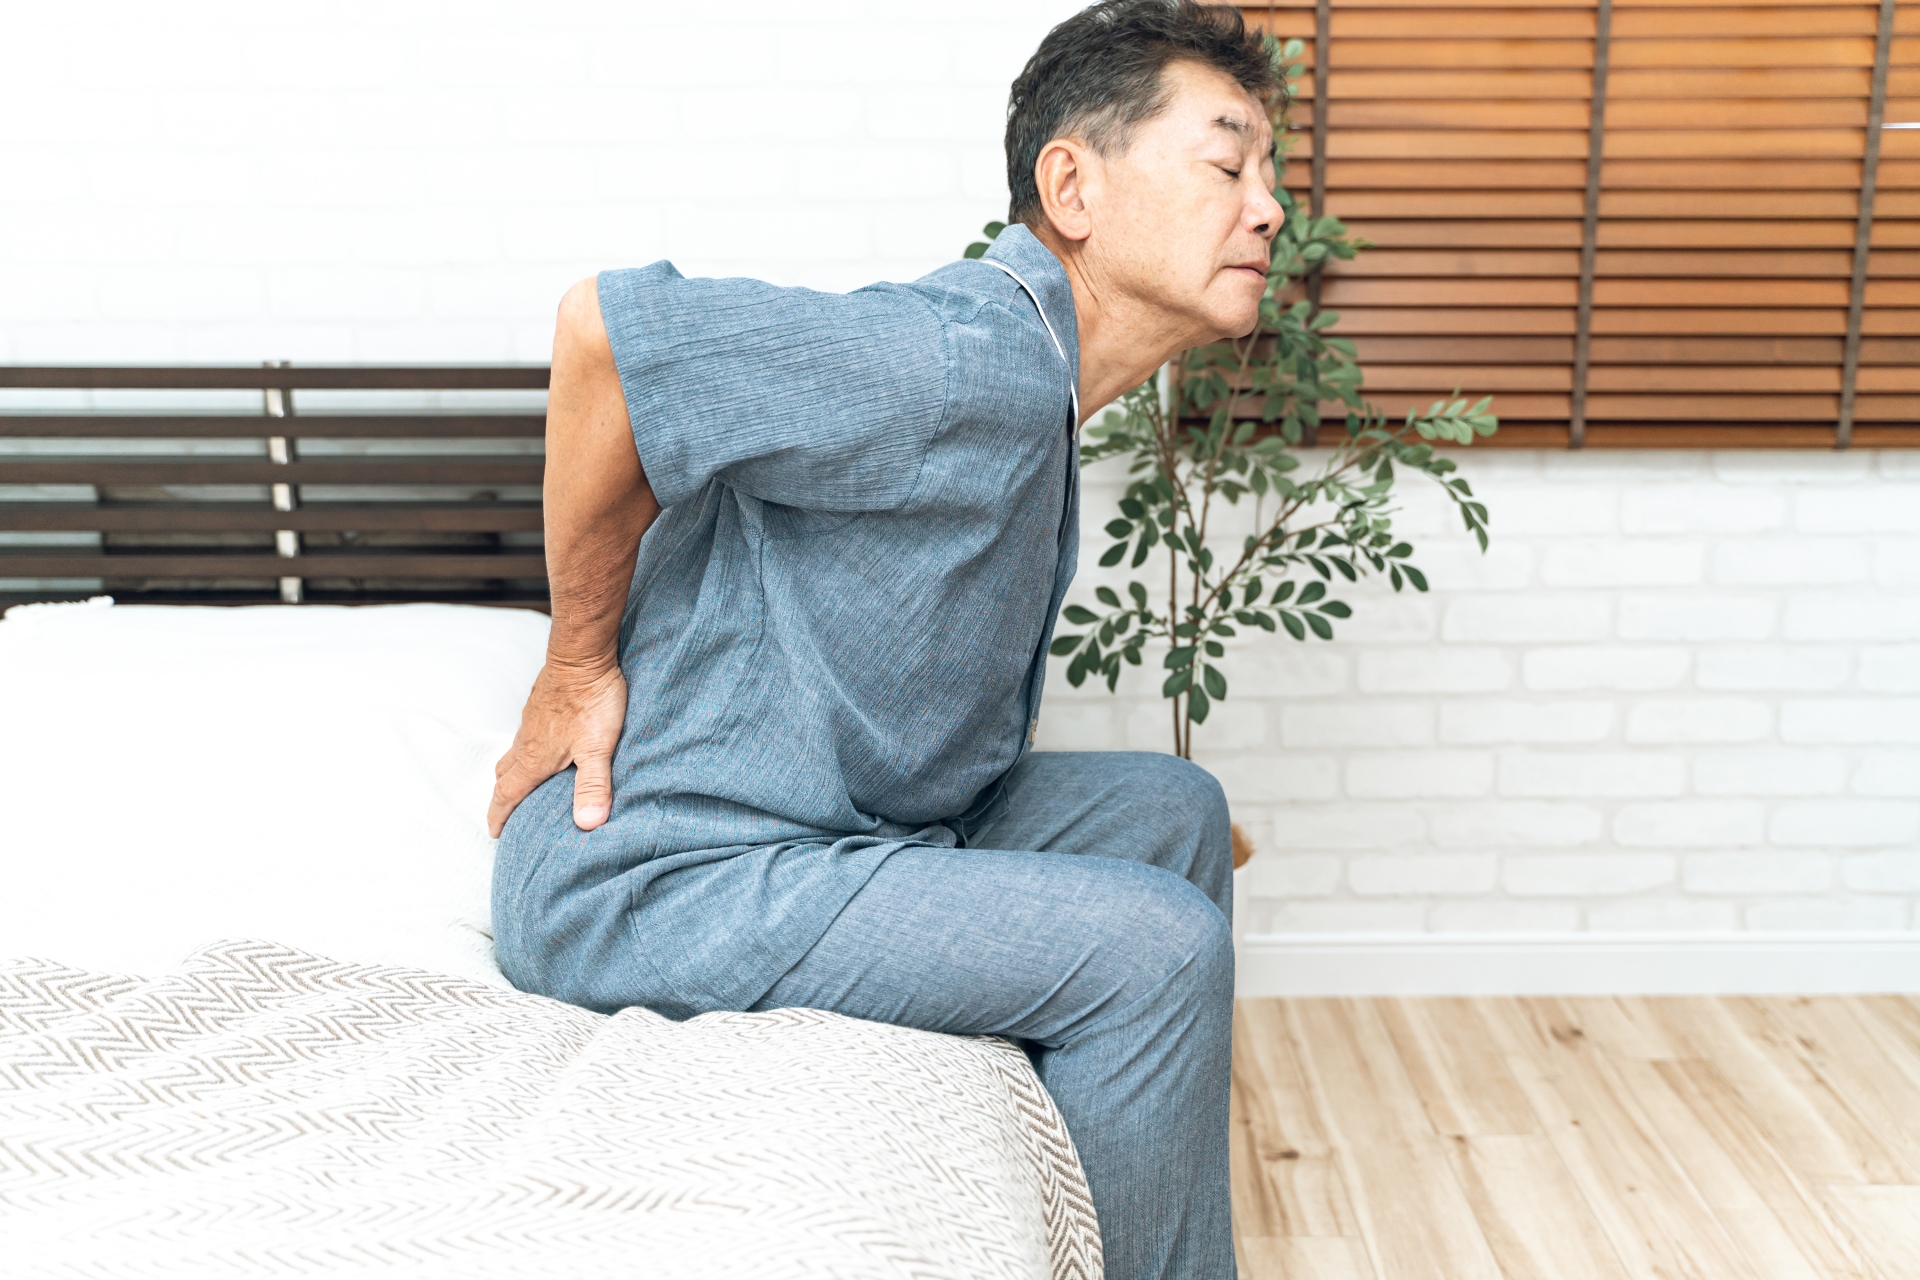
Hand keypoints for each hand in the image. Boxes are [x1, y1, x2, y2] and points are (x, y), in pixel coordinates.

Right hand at [488, 660, 628, 837]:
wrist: (582, 655)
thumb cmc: (590, 701)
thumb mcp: (597, 749)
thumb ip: (593, 786)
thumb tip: (587, 824)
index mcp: (535, 758)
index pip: (507, 793)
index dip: (498, 816)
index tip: (494, 833)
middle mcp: (527, 741)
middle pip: (505, 774)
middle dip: (503, 796)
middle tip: (506, 812)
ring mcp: (532, 721)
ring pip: (515, 752)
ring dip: (515, 771)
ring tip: (525, 783)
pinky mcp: (541, 704)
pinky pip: (527, 734)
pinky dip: (528, 749)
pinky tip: (547, 746)